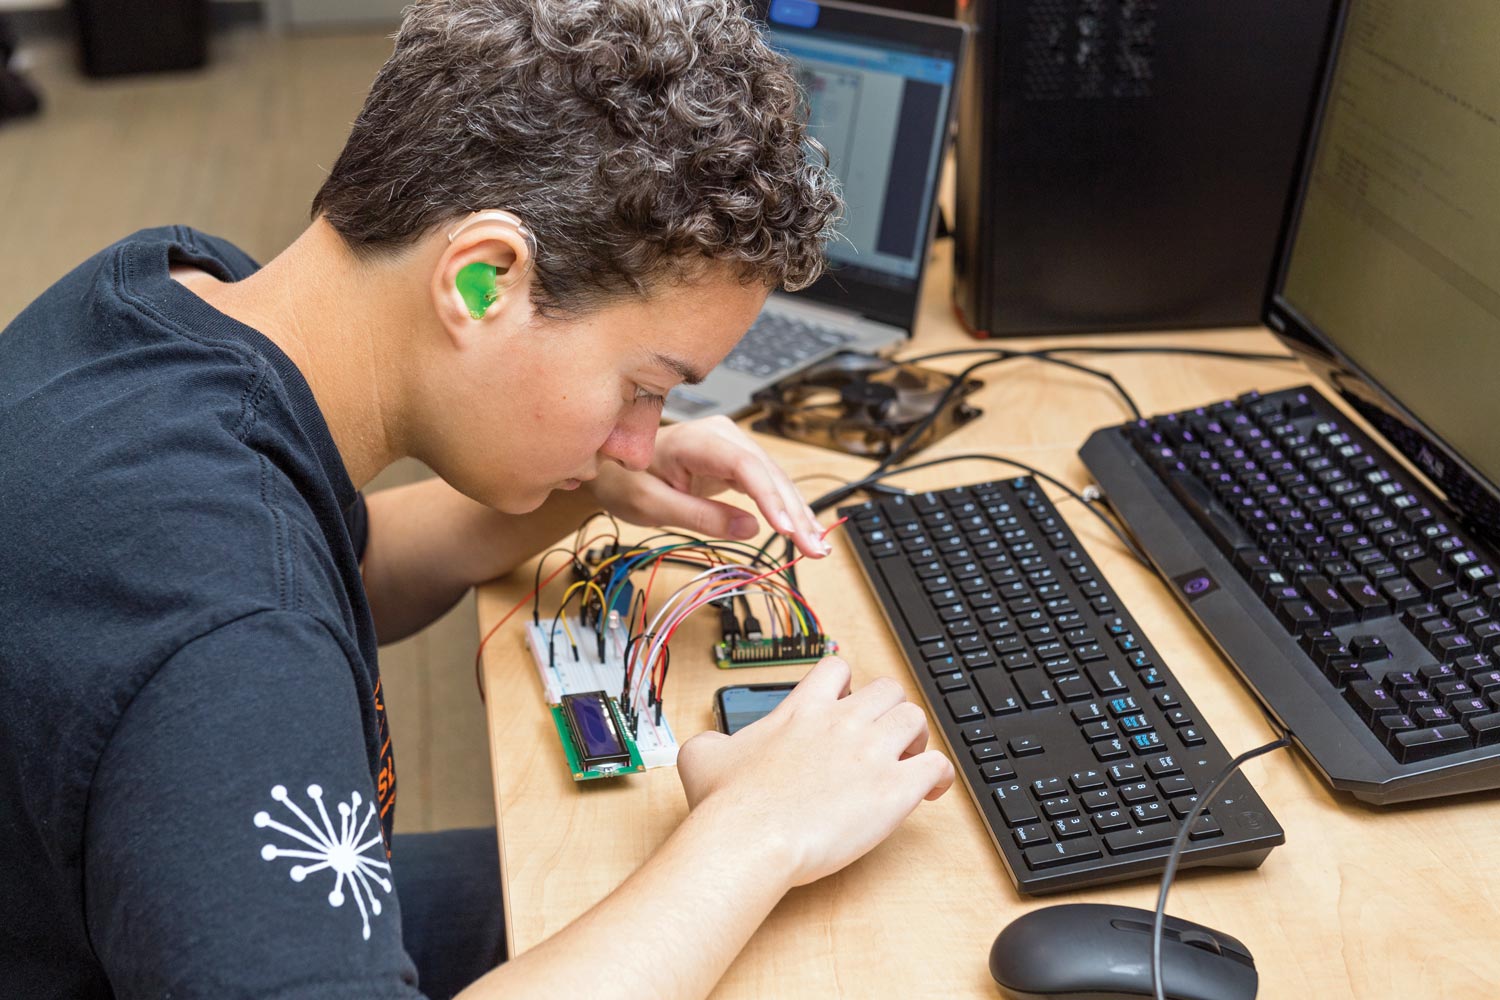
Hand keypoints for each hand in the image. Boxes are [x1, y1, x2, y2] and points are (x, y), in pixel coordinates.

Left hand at [587, 415, 828, 556]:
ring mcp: (733, 447)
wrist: (614, 466)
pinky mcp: (736, 462)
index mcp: (699, 440)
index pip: (746, 467)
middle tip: (814, 549)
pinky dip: (786, 510)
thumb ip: (700, 516)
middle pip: (769, 474)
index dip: (771, 498)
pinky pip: (767, 485)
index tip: (787, 528)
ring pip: (776, 481)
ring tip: (818, 547)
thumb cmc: (626, 479)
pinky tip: (805, 530)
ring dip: (798, 515)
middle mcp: (723, 436)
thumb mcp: (652, 506)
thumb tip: (750, 528)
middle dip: (795, 514)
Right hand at [675, 656, 953, 887]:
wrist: (748, 839)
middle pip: (888, 689)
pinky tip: (930, 793)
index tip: (847, 703)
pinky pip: (937, 766)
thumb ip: (711, 740)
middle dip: (889, 710)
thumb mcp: (702, 756)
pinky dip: (940, 776)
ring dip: (916, 739)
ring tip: (906, 763)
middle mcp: (842, 722)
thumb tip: (709, 743)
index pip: (837, 668)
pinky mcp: (895, 789)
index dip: (846, 683)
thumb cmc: (727, 805)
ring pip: (917, 719)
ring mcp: (872, 753)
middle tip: (880, 739)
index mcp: (802, 709)